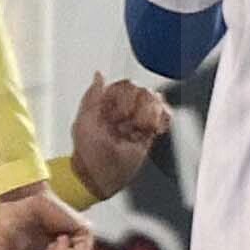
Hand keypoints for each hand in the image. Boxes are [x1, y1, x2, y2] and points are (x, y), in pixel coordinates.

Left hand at [66, 76, 171, 198]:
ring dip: (148, 115)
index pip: (125, 85)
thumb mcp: (84, 120)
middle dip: (135, 108)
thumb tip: (99, 74)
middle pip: (142, 91)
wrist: (99, 175)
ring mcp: (137, 119)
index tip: (114, 115)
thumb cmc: (87, 150)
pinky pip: (165, 116)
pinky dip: (163, 118)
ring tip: (138, 129)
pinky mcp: (149, 132)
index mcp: (108, 102)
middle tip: (124, 125)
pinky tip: (154, 128)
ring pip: (155, 102)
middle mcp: (124, 108)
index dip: (122, 98)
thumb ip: (92, 96)